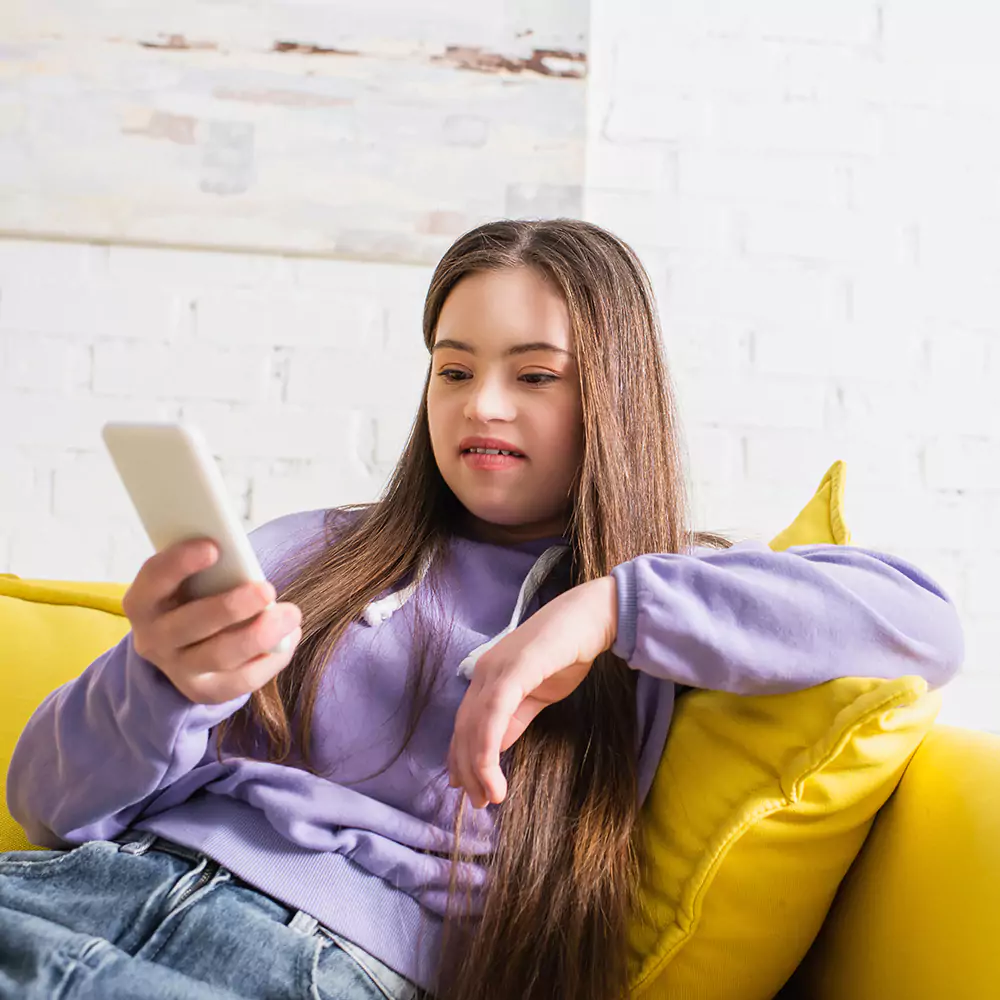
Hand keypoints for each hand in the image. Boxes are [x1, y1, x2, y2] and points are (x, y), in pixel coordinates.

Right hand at [123, 538, 301, 704]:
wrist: (182, 648)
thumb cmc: (195, 597)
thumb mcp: (192, 580)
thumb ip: (212, 571)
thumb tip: (247, 564)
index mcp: (143, 601)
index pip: (154, 579)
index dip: (179, 562)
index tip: (214, 547)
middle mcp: (153, 638)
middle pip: (191, 624)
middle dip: (231, 607)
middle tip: (267, 590)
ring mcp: (178, 669)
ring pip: (219, 656)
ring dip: (259, 635)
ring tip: (290, 615)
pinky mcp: (205, 691)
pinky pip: (241, 680)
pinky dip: (271, 659)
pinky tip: (289, 638)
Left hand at [448, 575, 617, 807]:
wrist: (592, 618)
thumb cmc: (569, 653)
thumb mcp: (537, 694)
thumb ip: (515, 717)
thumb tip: (495, 747)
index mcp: (489, 676)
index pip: (466, 722)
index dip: (462, 756)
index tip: (466, 787)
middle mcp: (485, 671)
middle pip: (464, 727)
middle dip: (467, 769)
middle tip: (479, 802)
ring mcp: (497, 668)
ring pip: (474, 726)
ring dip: (478, 767)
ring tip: (489, 798)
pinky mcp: (514, 670)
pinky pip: (493, 716)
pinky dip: (488, 749)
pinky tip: (495, 775)